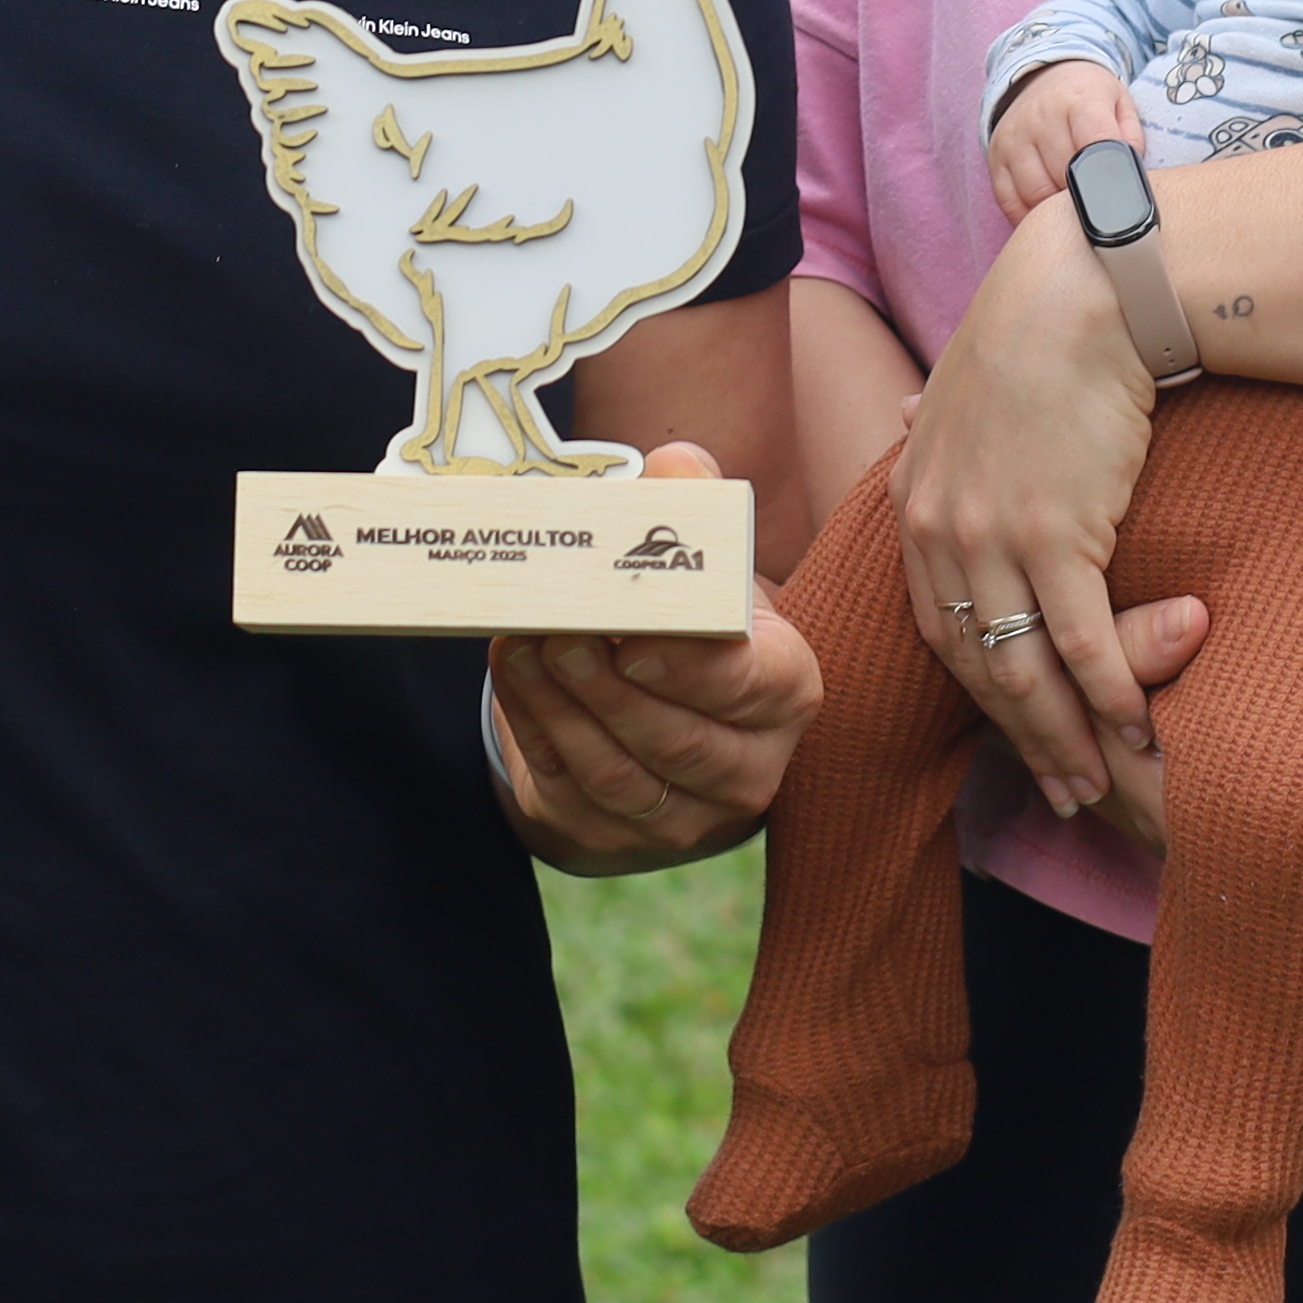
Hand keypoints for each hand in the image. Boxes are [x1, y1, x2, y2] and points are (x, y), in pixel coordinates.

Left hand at [488, 448, 827, 873]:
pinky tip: (515, 676)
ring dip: (562, 707)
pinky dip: (537, 730)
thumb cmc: (695, 628)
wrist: (673, 709)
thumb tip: (674, 464)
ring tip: (522, 645)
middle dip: (608, 686)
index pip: (752, 684)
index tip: (636, 637)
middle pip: (676, 738)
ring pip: (619, 773)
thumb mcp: (709, 565)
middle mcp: (750, 766)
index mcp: (787, 691)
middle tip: (559, 630)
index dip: (693, 666)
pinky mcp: (619, 838)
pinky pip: (572, 790)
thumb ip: (694, 505)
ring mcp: (687, 816)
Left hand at [894, 199, 1182, 817]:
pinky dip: (1110, 694)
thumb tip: (907, 414)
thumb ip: (933, 424)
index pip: (939, 629)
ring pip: (1027, 669)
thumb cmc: (1038, 328)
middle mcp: (940, 530)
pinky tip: (1137, 726)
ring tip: (1103, 781)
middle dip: (1024, 738)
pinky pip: (1082, 641)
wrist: (1085, 287)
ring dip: (1067, 736)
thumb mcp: (957, 381)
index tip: (1019, 737)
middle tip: (1067, 791)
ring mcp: (992, 537)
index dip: (981, 695)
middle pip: (978, 668)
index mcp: (914, 503)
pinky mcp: (1054, 533)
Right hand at [984, 60, 1136, 224]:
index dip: (1108, 177)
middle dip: (1086, 197)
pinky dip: (1028, 215)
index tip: (1117, 196)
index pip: (1095, 147)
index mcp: (1081, 100)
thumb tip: (1129, 178)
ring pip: (1037, 194)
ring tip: (1073, 205)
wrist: (1046, 76)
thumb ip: (1131, 139)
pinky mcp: (996, 156)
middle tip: (1100, 203)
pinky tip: (1045, 211)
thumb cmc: (1089, 98)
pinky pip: (1009, 201)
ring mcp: (1015, 137)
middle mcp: (1042, 117)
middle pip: (1066, 177)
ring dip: (1057, 209)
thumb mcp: (1120, 104)